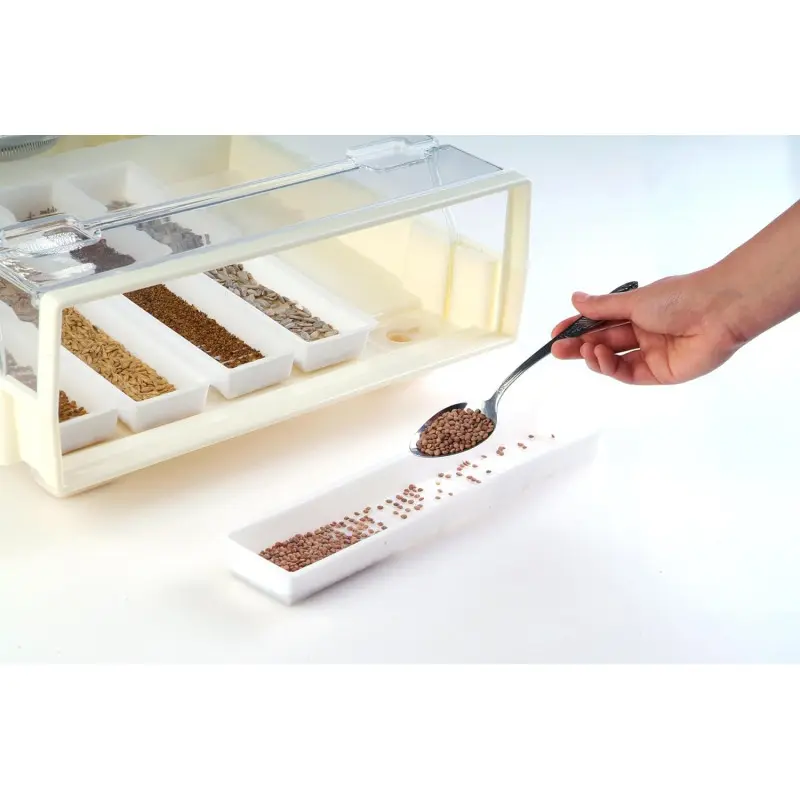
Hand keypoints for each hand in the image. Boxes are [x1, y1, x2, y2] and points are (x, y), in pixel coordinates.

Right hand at [550, 272, 744, 384]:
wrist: (717, 312)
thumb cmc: (677, 298)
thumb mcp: (633, 300)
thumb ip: (603, 307)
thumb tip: (575, 299)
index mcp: (639, 311)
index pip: (601, 322)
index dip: (578, 327)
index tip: (557, 332)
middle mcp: (644, 333)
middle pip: (605, 343)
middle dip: (579, 346)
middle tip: (557, 349)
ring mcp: (652, 354)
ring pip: (614, 360)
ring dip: (594, 356)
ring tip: (583, 349)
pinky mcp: (660, 373)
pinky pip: (629, 373)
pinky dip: (611, 367)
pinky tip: (600, 355)